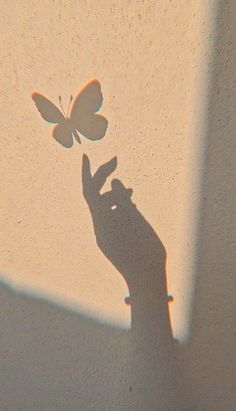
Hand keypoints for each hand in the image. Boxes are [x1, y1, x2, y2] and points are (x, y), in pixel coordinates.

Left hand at [82, 154, 165, 293]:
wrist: (146, 278)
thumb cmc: (144, 252)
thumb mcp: (136, 221)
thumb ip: (124, 200)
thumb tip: (115, 181)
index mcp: (103, 222)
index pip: (89, 192)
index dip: (88, 173)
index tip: (86, 156)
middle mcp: (101, 226)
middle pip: (97, 195)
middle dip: (104, 177)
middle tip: (115, 161)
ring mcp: (106, 232)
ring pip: (106, 204)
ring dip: (116, 193)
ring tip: (132, 192)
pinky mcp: (113, 237)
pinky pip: (112, 215)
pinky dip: (120, 205)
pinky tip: (131, 203)